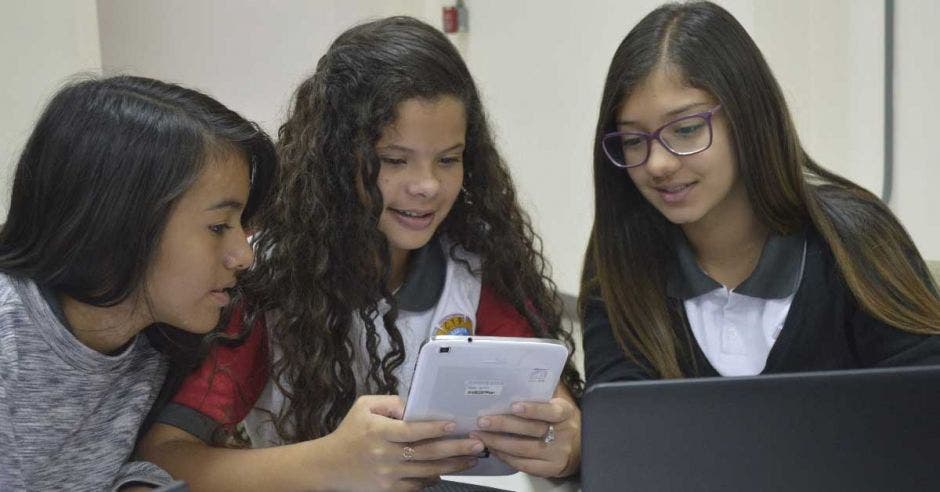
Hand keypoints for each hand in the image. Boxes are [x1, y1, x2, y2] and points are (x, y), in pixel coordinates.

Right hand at [322, 395, 483, 490]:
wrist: (328, 466)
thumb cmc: (349, 431)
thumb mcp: (364, 406)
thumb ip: (391, 402)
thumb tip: (416, 407)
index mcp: (379, 431)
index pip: (412, 430)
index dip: (435, 428)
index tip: (455, 424)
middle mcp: (385, 455)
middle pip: (427, 453)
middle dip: (456, 448)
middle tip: (477, 444)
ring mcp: (388, 475)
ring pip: (428, 471)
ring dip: (453, 465)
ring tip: (471, 458)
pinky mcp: (389, 490)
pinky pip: (418, 485)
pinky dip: (434, 478)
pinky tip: (448, 470)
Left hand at [470, 384, 580, 477]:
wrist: (580, 448)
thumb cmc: (562, 421)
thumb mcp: (559, 403)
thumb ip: (544, 390)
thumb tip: (522, 371)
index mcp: (565, 413)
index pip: (550, 411)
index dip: (532, 409)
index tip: (513, 406)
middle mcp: (563, 434)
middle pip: (531, 430)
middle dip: (503, 425)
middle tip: (483, 420)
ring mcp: (557, 454)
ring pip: (523, 449)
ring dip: (498, 442)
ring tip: (480, 435)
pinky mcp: (550, 469)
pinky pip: (523, 465)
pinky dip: (505, 457)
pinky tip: (493, 449)